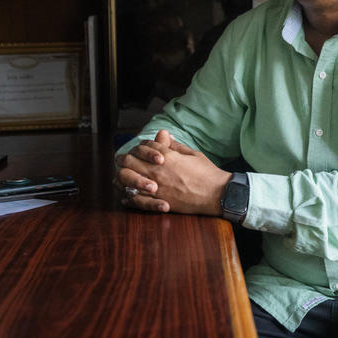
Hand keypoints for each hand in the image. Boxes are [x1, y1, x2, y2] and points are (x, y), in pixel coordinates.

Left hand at [115, 130, 230, 215]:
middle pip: (129, 160)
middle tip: (123, 159)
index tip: (142, 148)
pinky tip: (126, 196)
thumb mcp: (192, 153)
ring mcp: (156, 187)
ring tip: (121, 177)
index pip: (144, 146)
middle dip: (125, 158)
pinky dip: (129, 197)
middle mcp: (158, 171)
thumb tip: (164, 135)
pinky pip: (136, 199)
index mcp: (167, 156)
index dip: (142, 145)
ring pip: (127, 179)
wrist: (216, 194)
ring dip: (122, 176)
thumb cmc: (207, 173)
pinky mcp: (159, 202)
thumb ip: (175, 145)